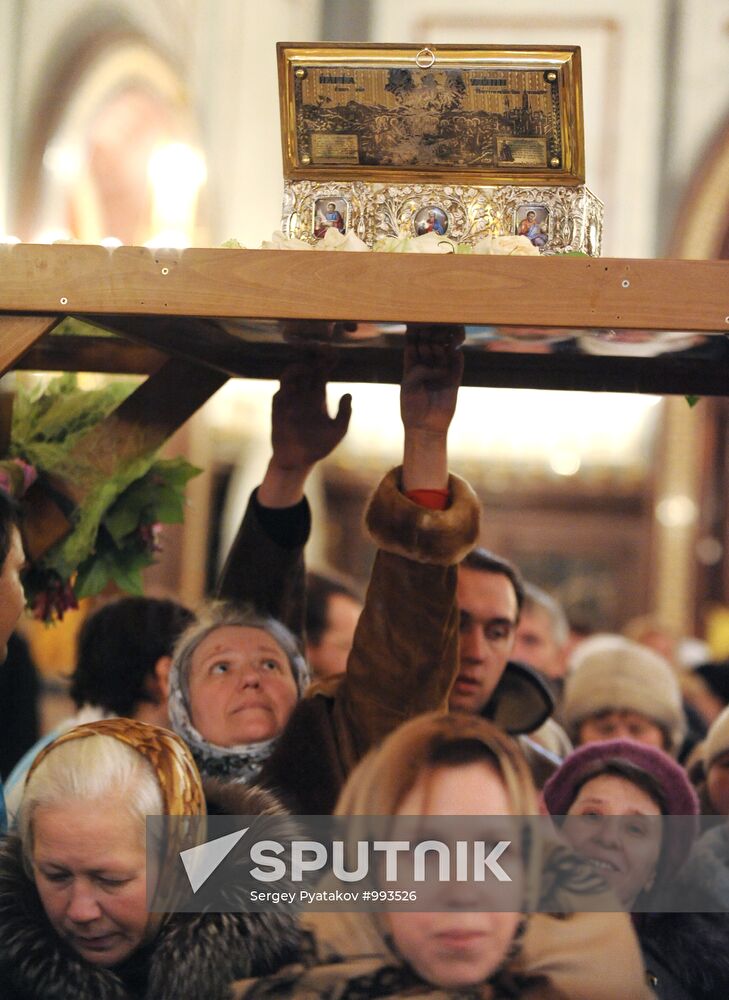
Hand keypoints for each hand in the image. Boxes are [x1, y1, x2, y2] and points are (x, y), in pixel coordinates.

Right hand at [258, 351, 351, 507]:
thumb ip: (344, 414)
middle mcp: (303, 394)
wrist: (298, 461)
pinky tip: (295, 388)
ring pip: (290, 376)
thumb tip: (348, 394)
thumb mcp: (338, 431)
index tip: (334, 353)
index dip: (327, 361)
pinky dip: (286, 388)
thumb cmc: (319, 446)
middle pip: (306, 368)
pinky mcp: (277, 409)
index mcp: (318, 396)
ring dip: (297, 369)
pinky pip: (280, 393)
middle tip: (318, 350)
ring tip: (307, 369)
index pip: (322, 372)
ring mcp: (289, 400)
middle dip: (311, 358)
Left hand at [400, 325, 464, 434]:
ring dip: (442, 343)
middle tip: (429, 337)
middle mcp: (427, 364)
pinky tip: (455, 347)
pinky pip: (458, 362)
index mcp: (411, 364)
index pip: (413, 342)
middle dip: (430, 336)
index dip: (415, 333)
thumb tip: (438, 366)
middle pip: (429, 342)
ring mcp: (441, 370)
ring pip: (444, 350)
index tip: (416, 329)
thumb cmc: (412, 406)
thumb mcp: (408, 385)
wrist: (425, 426)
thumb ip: (419, 371)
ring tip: (439, 343)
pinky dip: (457, 353)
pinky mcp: (454, 378)